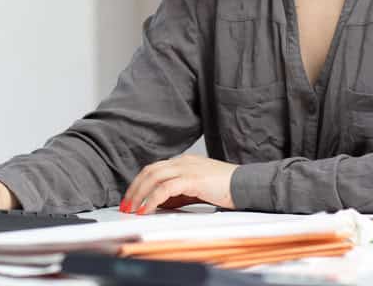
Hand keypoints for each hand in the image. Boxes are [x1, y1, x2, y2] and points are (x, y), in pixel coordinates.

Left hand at [120, 154, 237, 213]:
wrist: (247, 185)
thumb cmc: (225, 188)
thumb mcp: (196, 190)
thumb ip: (178, 194)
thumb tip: (159, 204)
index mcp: (183, 162)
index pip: (154, 169)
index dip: (139, 183)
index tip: (131, 199)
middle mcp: (182, 162)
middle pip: (149, 171)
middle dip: (134, 189)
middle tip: (126, 205)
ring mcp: (187, 168)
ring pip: (154, 177)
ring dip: (140, 194)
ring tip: (133, 209)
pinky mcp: (192, 179)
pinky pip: (165, 188)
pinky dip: (153, 199)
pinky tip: (147, 210)